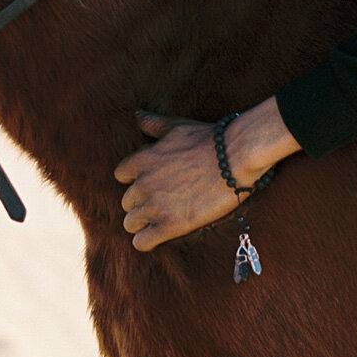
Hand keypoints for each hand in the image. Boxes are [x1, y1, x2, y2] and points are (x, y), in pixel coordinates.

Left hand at [114, 101, 300, 250]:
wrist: (235, 158)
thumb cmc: (208, 140)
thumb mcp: (177, 127)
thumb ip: (153, 124)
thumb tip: (137, 115)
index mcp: (141, 160)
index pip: (121, 176)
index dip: (135, 180)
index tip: (151, 181)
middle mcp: (143, 184)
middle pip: (126, 202)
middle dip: (140, 203)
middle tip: (161, 201)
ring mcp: (155, 206)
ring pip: (130, 223)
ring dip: (142, 222)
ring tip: (159, 220)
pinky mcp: (171, 226)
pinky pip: (142, 242)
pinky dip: (147, 241)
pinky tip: (158, 235)